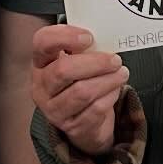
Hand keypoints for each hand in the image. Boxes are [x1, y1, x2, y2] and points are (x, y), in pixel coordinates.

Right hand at [31, 24, 128, 156]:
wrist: (84, 122)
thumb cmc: (79, 83)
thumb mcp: (75, 62)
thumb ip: (83, 48)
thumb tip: (104, 38)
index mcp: (40, 63)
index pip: (42, 42)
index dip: (64, 36)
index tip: (88, 37)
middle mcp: (41, 87)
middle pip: (63, 70)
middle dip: (94, 63)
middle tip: (114, 60)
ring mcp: (54, 110)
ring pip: (82, 92)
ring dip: (107, 80)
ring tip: (121, 73)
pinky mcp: (72, 127)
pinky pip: (95, 109)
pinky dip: (110, 97)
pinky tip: (115, 90)